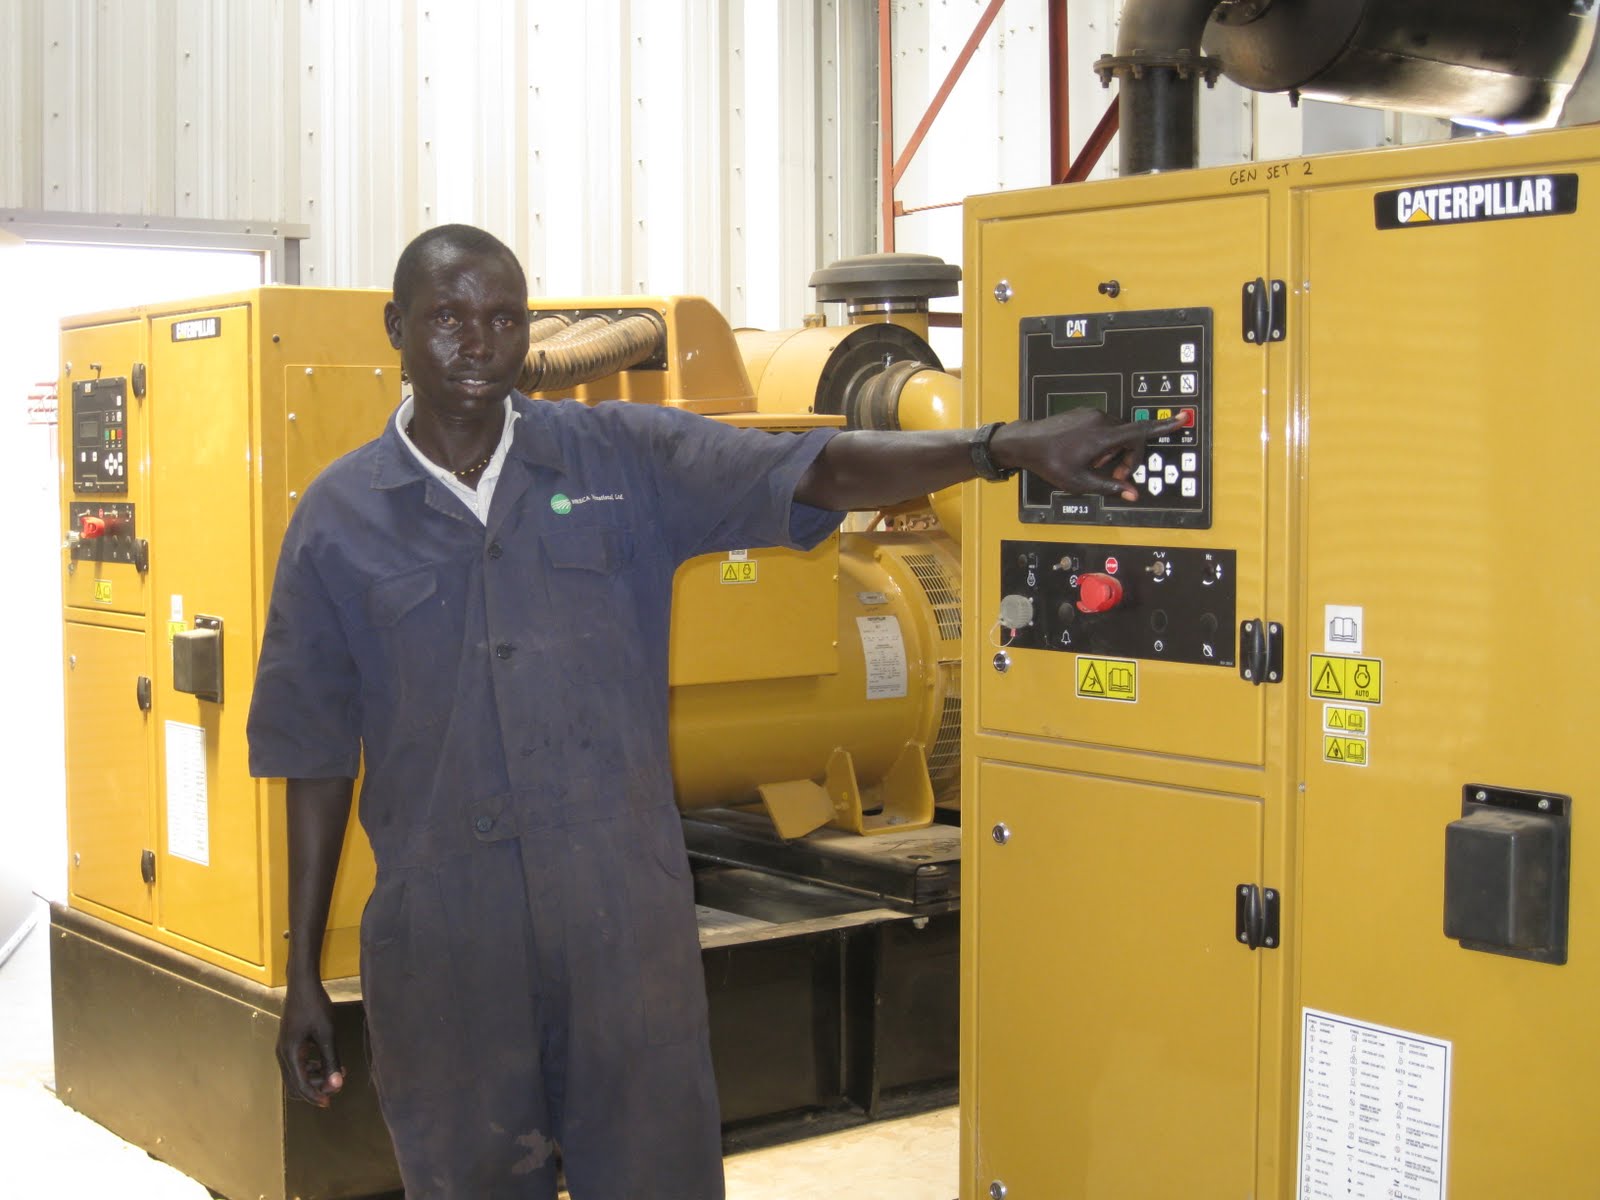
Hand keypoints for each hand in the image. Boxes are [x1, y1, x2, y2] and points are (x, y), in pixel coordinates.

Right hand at [277, 976, 343, 1106]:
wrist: (302, 984)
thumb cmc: (315, 1006)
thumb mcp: (327, 1034)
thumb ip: (331, 1060)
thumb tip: (337, 1084)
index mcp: (290, 1053)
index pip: (300, 1084)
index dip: (315, 1096)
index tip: (329, 1103)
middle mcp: (283, 1054)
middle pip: (296, 1083)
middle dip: (316, 1088)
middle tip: (337, 1085)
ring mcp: (284, 1048)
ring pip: (297, 1074)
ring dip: (316, 1078)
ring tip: (338, 1073)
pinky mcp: (290, 1043)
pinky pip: (298, 1064)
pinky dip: (312, 1068)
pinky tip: (327, 1062)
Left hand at [989, 410, 1187, 499]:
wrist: (1026, 442)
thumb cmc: (1050, 463)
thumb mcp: (1080, 482)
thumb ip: (1109, 487)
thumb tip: (1133, 494)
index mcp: (1103, 436)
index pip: (1140, 432)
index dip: (1164, 427)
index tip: (1183, 418)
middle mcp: (1101, 420)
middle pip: (1130, 438)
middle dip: (1126, 459)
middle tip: (1114, 477)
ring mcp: (1092, 414)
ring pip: (1117, 434)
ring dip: (1112, 451)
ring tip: (1092, 464)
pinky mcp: (1085, 413)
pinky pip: (1104, 427)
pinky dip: (1102, 442)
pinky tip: (1084, 453)